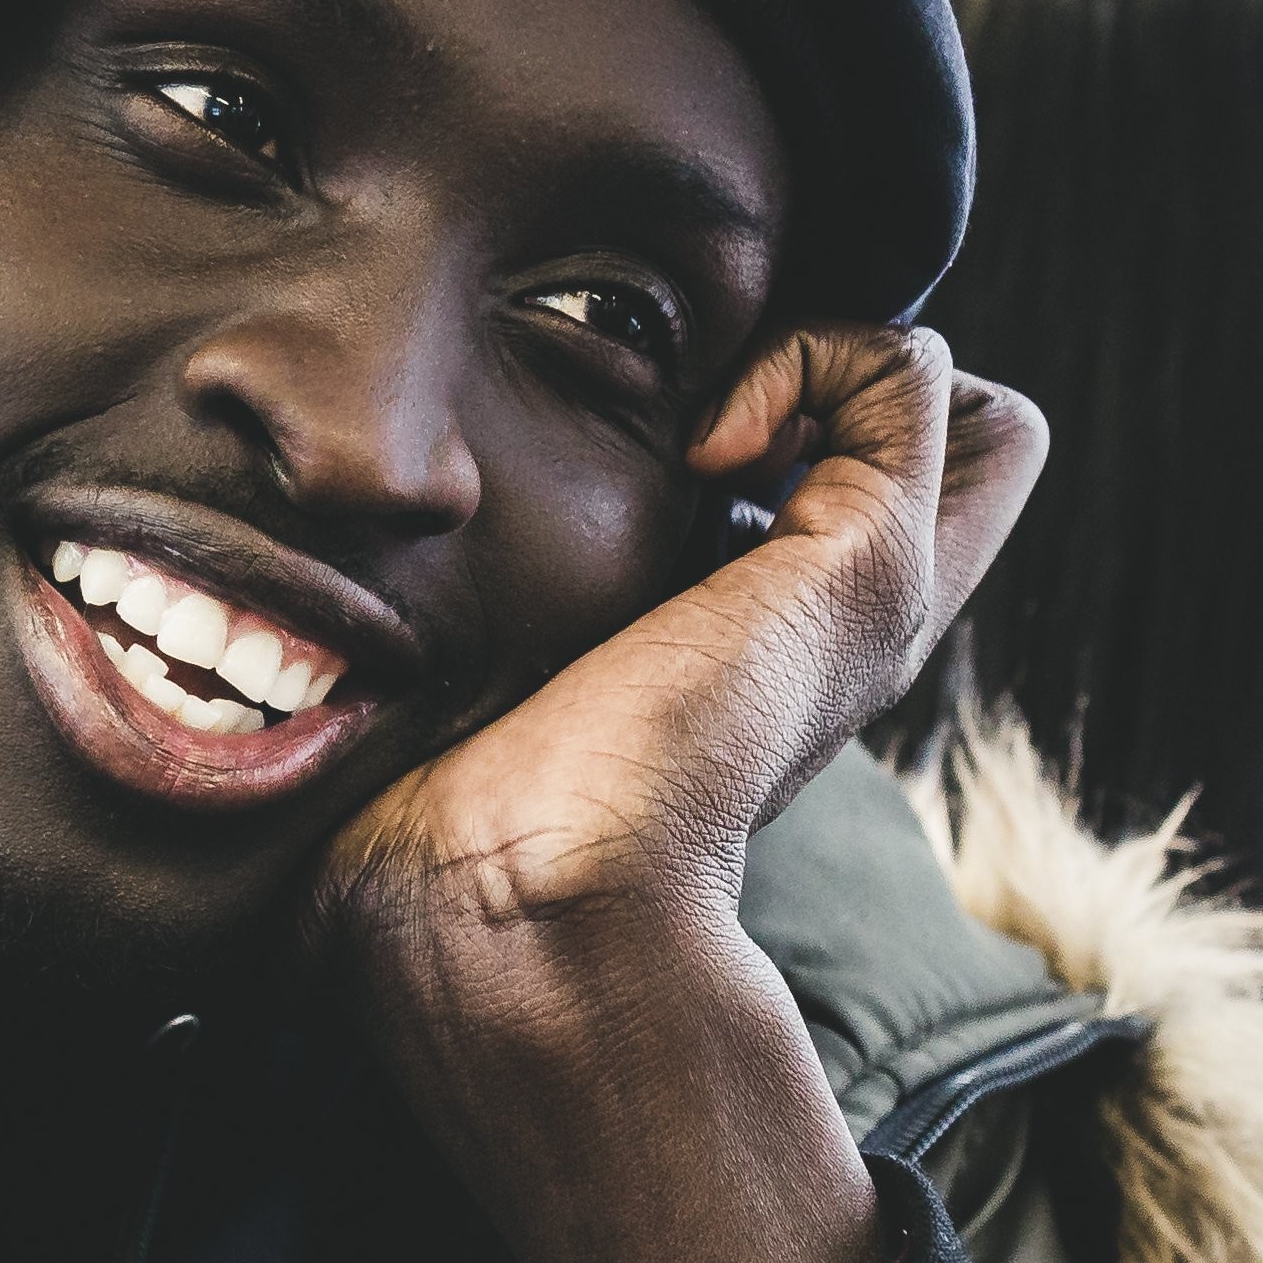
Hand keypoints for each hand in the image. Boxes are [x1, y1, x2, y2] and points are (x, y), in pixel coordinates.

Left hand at [314, 329, 1048, 1262]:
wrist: (508, 913)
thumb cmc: (440, 821)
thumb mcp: (464, 673)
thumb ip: (461, 610)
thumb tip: (320, 550)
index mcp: (752, 642)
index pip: (841, 482)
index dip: (769, 408)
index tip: (642, 442)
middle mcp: (835, 615)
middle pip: (942, 438)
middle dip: (826, 366)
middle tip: (694, 411)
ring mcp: (873, 588)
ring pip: (940, 388)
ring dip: (816, 350)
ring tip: (698, 432)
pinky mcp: (870, 565)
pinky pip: (908, 366)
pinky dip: (808, 356)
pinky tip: (700, 448)